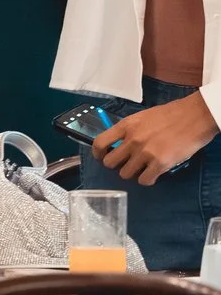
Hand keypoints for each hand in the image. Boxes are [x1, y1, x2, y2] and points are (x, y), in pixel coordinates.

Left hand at [94, 95, 219, 183]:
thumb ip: (130, 130)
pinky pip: (144, 180)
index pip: (99, 143)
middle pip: (110, 163)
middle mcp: (132, 140)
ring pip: (125, 174)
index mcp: (126, 126)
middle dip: (117, 165)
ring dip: (133, 173)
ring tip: (142, 169)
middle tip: (127, 164)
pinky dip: (147, 180)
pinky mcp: (160, 163)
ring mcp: (145, 152)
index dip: (98, 154)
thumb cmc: (172, 115)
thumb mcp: (143, 117)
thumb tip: (121, 142)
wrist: (195, 116)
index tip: (101, 157)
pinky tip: (153, 174)